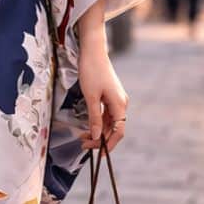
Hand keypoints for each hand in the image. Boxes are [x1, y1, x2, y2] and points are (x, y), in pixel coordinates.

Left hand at [77, 38, 128, 152]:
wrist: (92, 51)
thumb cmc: (91, 71)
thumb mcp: (91, 97)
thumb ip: (94, 118)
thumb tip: (97, 136)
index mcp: (119, 105)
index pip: (118, 131)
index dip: (108, 144)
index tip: (96, 151)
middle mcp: (121, 103)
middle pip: (114, 128)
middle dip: (100, 138)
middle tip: (83, 145)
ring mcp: (116, 99)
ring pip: (109, 122)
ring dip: (98, 131)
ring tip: (83, 137)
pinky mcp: (110, 96)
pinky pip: (106, 114)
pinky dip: (98, 122)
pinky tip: (88, 126)